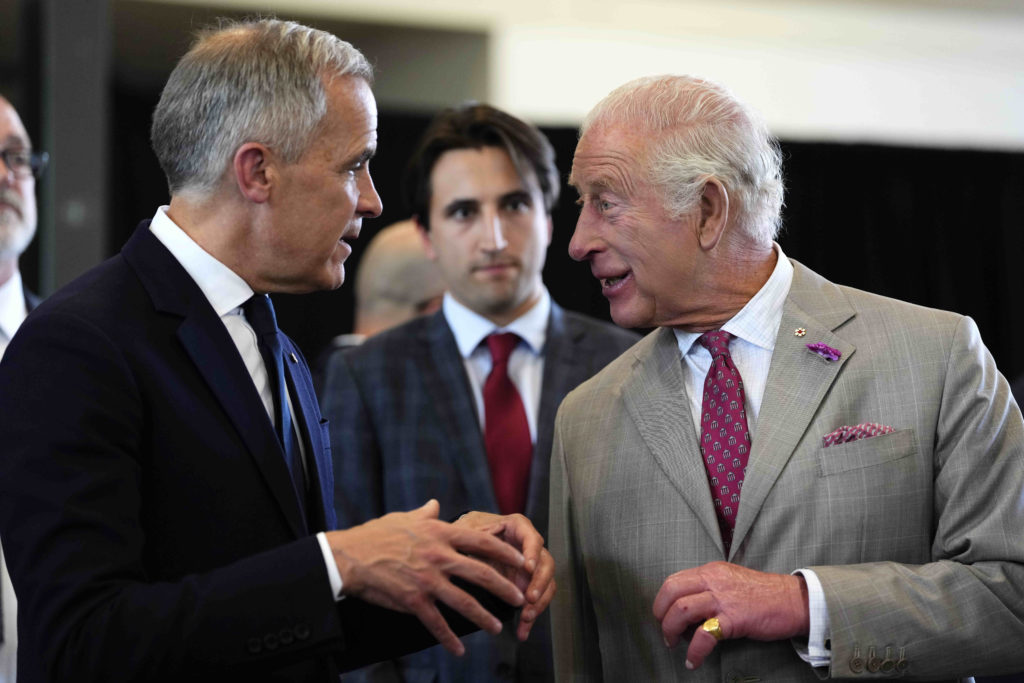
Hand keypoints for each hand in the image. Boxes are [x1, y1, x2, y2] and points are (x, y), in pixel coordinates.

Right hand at [326, 499, 526, 655]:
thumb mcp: (405, 518)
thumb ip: (426, 514)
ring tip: (497, 626)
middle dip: (504, 586)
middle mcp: (439, 556)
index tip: (521, 560)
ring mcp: (427, 580)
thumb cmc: (377, 534)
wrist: (351, 557)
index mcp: (440, 534)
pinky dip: (449, 638)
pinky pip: (436, 622)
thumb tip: (435, 505)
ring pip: (464, 601)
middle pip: (481, 573)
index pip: (481, 542)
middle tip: (520, 597)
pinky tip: (459, 649)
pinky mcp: (414, 600)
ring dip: (484, 616)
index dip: (505, 552)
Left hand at [455, 511, 555, 640]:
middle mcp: (528, 546)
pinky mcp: (527, 583)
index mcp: (517, 527)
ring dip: (539, 602)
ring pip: (546, 583)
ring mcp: (531, 566)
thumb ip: (470, 538)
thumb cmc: (468, 531)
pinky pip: (536, 600)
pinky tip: (522, 630)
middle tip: (529, 598)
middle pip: (545, 563)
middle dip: (539, 583)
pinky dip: (531, 615)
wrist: (467, 543)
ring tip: (526, 617)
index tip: (528, 568)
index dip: (532, 553)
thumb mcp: (467, 530)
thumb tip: (464, 552)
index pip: (532, 538)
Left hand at [652, 561, 808, 669]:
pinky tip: (693, 661)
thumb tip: (686, 610)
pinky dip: (694, 651)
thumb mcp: (730, 581)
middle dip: (661, 614)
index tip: (663, 616)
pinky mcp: (734, 618)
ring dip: (671, 631)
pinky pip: (704, 635)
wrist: (795, 601)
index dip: (662, 601)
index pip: (673, 580)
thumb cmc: (764, 594)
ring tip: (674, 645)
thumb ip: (708, 589)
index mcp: (710, 571)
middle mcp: (713, 580)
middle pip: (671, 591)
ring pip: (681, 610)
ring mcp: (723, 598)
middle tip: (665, 632)